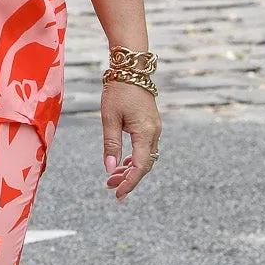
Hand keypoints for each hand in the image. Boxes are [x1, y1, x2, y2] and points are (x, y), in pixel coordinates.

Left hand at [102, 80, 159, 198]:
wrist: (131, 69)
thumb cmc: (118, 91)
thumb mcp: (109, 118)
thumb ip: (111, 144)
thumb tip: (110, 168)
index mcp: (145, 132)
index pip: (140, 166)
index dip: (129, 182)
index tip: (118, 194)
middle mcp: (154, 132)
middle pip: (144, 165)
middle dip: (128, 178)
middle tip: (110, 187)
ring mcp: (155, 128)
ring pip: (146, 157)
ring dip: (130, 169)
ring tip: (112, 178)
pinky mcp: (151, 124)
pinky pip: (146, 148)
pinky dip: (134, 158)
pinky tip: (122, 163)